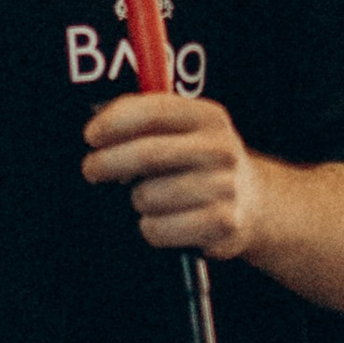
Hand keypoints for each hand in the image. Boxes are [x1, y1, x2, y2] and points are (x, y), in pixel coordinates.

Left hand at [83, 89, 270, 255]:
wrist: (251, 203)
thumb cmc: (199, 162)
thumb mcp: (183, 130)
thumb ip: (144, 119)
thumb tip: (98, 119)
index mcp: (208, 117)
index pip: (153, 112)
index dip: (114, 123)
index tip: (91, 135)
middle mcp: (221, 149)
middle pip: (147, 154)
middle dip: (106, 163)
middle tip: (92, 169)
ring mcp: (225, 188)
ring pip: (147, 197)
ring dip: (136, 200)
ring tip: (149, 198)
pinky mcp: (222, 224)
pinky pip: (158, 229)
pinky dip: (151, 228)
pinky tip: (164, 220)